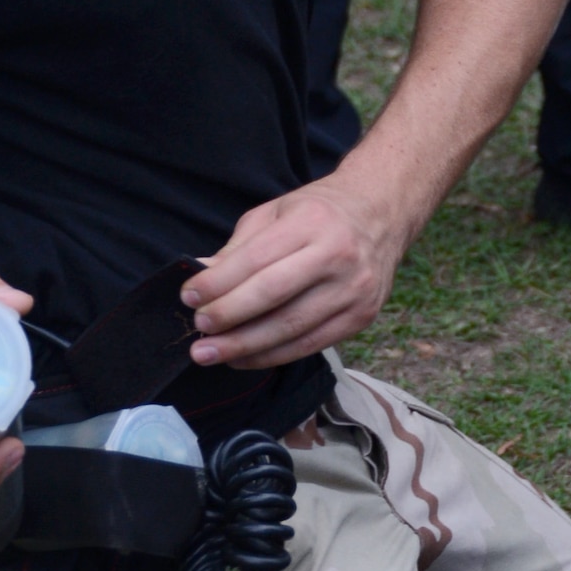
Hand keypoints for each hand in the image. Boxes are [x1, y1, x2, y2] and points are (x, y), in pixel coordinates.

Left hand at [181, 179, 401, 368]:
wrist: (381, 214)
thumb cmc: (319, 212)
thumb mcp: (276, 212)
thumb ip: (239, 247)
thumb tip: (202, 278)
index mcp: (312, 222)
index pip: (256, 260)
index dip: (218, 283)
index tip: (189, 297)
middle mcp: (338, 256)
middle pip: (273, 296)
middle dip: (228, 318)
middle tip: (197, 334)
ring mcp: (354, 290)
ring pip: (291, 328)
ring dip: (245, 346)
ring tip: (210, 353)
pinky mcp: (362, 317)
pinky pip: (310, 345)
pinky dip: (272, 356)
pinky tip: (243, 358)